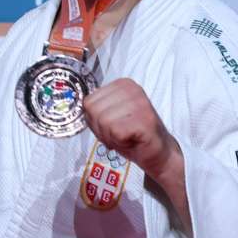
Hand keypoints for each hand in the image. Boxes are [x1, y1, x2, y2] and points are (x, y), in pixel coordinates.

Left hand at [82, 77, 189, 230]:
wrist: (158, 153)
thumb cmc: (131, 136)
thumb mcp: (110, 116)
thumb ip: (96, 109)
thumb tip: (80, 106)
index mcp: (122, 84)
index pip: (88, 102)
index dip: (94, 121)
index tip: (112, 125)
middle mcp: (132, 89)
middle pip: (93, 111)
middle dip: (101, 129)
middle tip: (119, 133)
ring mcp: (140, 103)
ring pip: (103, 122)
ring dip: (111, 136)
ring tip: (126, 136)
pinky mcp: (144, 120)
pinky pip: (115, 132)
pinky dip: (120, 142)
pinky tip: (132, 140)